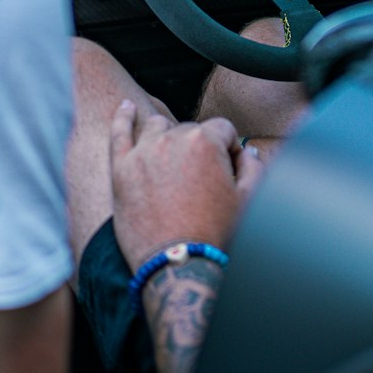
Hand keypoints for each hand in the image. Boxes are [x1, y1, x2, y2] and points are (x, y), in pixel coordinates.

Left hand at [110, 100, 263, 272]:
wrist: (177, 265)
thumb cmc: (215, 234)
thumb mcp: (248, 199)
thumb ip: (253, 167)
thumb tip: (248, 151)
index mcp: (206, 142)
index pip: (222, 129)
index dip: (229, 148)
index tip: (227, 170)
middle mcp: (172, 139)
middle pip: (190, 130)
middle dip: (198, 148)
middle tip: (200, 181)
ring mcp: (143, 152)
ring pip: (157, 126)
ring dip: (167, 136)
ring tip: (172, 160)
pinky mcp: (120, 169)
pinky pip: (118, 131)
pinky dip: (123, 116)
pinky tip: (127, 108)